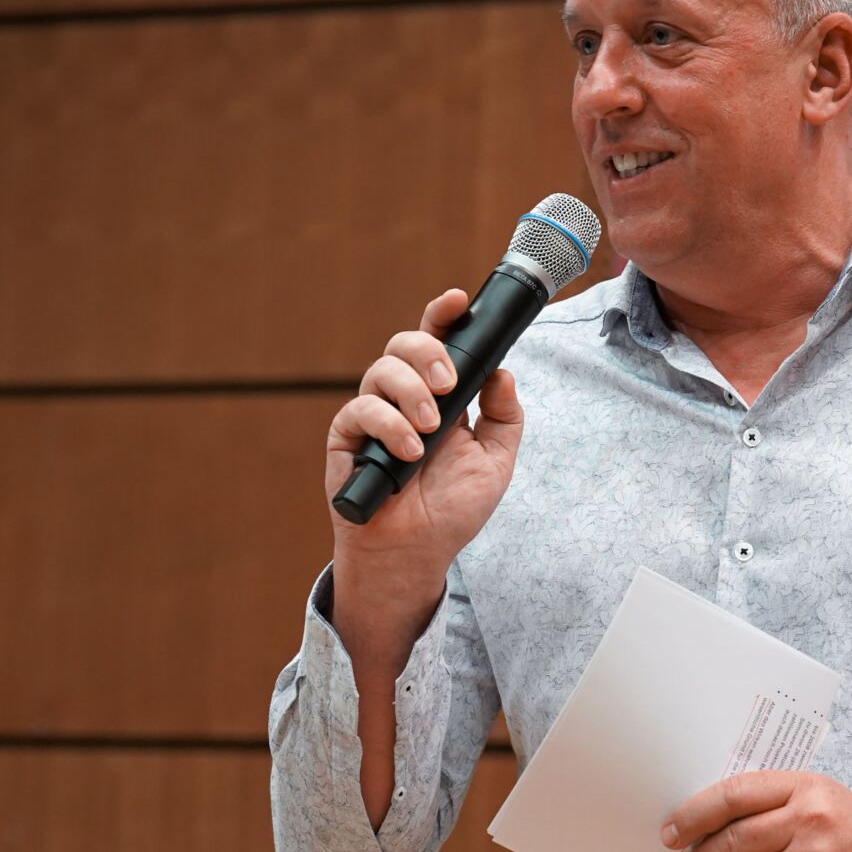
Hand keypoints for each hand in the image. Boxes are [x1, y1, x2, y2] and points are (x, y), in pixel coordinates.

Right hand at [323, 287, 523, 577]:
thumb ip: (505, 417)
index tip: (459, 300)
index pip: (438, 342)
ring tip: (430, 428)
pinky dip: (389, 425)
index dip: (444, 314)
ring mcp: (373, 414)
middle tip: (448, 384)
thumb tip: (503, 372)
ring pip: (381, 370)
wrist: (417, 551)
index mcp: (440, 395)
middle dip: (428, 352)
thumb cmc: (452, 509)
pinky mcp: (347, 436)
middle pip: (404, 343)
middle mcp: (404, 397)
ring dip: (411, 393)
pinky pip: (361, 410)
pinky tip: (409, 452)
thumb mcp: (495, 461)